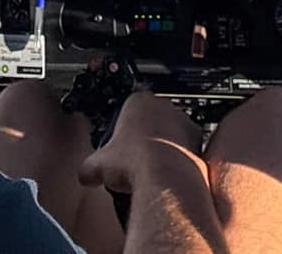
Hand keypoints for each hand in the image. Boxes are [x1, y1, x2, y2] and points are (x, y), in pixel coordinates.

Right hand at [78, 91, 205, 194]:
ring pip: (169, 131)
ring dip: (160, 146)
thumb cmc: (134, 162)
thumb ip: (88, 166)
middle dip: (141, 135)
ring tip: (147, 168)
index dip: (120, 125)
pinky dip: (176, 157)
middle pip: (149, 118)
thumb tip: (85, 175)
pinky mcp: (197, 140)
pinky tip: (164, 173)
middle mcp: (163, 106)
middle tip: (131, 156)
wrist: (164, 179)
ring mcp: (182, 122)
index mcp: (137, 101)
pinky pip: (184, 147)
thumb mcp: (97, 165)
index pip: (125, 106)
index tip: (117, 139)